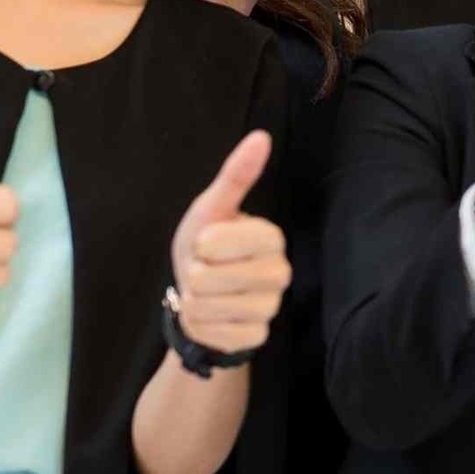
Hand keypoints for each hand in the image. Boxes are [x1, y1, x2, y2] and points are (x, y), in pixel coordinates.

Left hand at [168, 130, 288, 354]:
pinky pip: (213, 331)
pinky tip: (212, 318)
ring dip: (194, 302)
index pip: (224, 240)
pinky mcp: (258, 337)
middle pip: (209, 277)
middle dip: (193, 276)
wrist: (202, 299)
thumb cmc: (206, 250)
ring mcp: (271, 307)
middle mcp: (281, 272)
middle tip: (205, 272)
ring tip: (207, 294)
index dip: (204, 244)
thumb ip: (236, 176)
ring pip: (208, 306)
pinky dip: (200, 326)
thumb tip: (260, 136)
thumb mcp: (211, 211)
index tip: (207, 244)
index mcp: (272, 237)